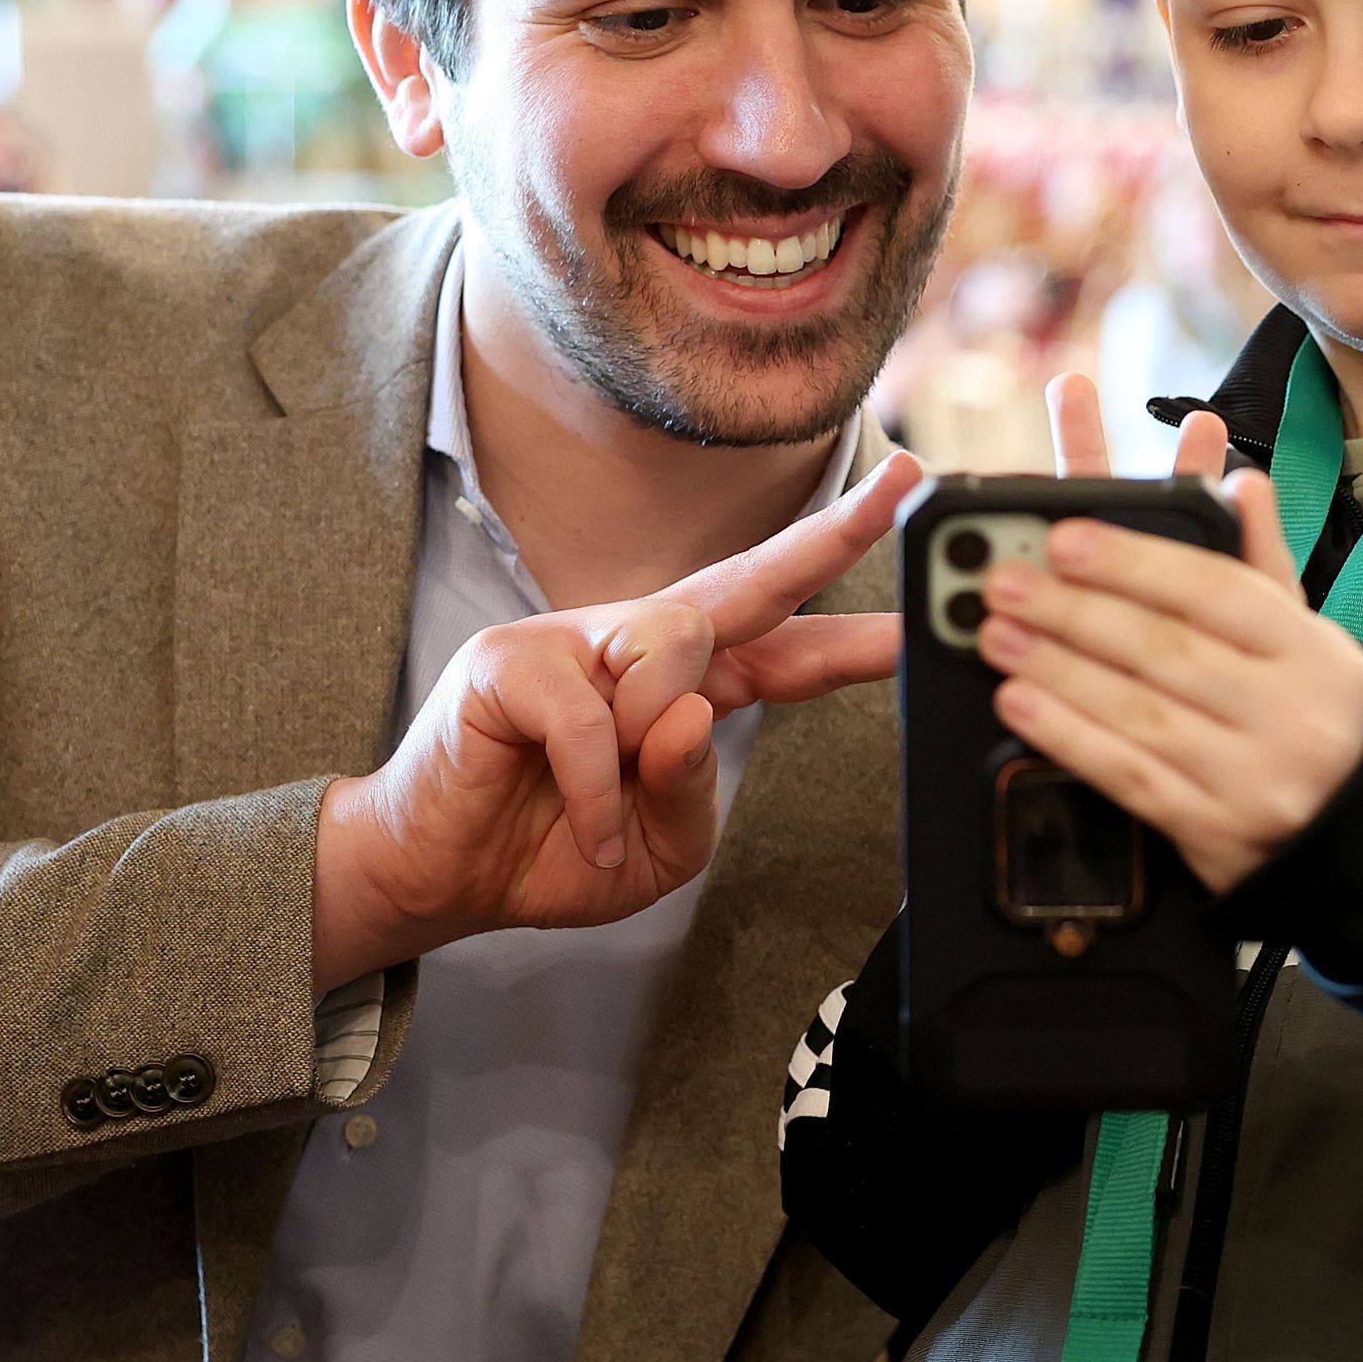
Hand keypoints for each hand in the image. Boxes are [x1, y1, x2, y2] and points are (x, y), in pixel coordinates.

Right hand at [309, 451, 919, 988]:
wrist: (438, 876)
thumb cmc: (550, 849)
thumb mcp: (657, 847)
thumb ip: (693, 789)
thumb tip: (688, 714)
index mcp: (687, 687)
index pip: (786, 644)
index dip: (855, 630)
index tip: (924, 605)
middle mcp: (638, 644)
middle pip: (750, 578)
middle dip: (833, 536)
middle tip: (901, 485)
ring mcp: (573, 637)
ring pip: (675, 643)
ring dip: (657, 735)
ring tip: (614, 797)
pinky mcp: (511, 657)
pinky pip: (590, 714)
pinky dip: (594, 786)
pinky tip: (580, 822)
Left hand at [971, 373, 1362, 894]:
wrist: (1359, 827)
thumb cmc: (1313, 709)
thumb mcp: (1304, 633)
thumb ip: (1260, 560)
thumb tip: (1239, 483)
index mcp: (1311, 650)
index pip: (1218, 592)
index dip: (1136, 562)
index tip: (1066, 538)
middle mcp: (1290, 714)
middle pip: (1167, 651)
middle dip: (1074, 612)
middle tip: (1004, 582)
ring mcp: (1253, 778)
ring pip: (1140, 714)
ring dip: (1056, 670)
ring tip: (997, 634)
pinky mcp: (1215, 832)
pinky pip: (1130, 778)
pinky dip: (1068, 736)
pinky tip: (1020, 703)